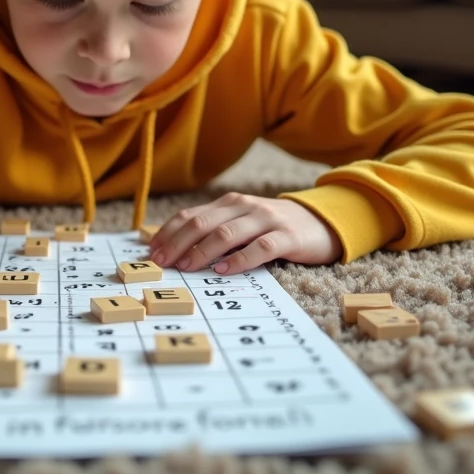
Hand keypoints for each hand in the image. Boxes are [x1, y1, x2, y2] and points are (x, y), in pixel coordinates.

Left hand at [148, 193, 342, 273]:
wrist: (323, 223)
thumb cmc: (275, 229)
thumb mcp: (243, 224)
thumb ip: (216, 231)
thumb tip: (175, 251)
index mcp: (229, 204)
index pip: (190, 216)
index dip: (168, 233)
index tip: (151, 253)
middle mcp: (245, 207)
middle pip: (202, 223)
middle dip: (178, 243)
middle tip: (162, 263)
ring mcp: (267, 220)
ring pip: (227, 233)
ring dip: (202, 251)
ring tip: (186, 267)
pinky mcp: (288, 237)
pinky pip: (260, 248)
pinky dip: (240, 259)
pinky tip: (224, 270)